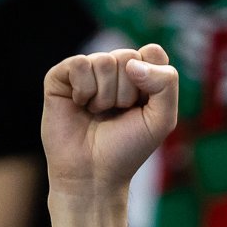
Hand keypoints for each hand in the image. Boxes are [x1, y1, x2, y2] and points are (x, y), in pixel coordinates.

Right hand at [41, 44, 178, 197]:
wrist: (94, 173)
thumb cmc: (128, 147)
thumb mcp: (162, 119)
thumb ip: (166, 84)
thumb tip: (132, 63)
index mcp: (139, 76)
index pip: (152, 53)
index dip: (151, 80)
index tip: (143, 105)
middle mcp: (112, 70)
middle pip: (128, 56)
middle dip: (127, 93)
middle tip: (117, 113)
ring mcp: (86, 71)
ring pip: (104, 61)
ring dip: (106, 96)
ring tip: (98, 113)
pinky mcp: (61, 76)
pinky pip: (80, 64)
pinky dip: (84, 90)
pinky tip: (80, 106)